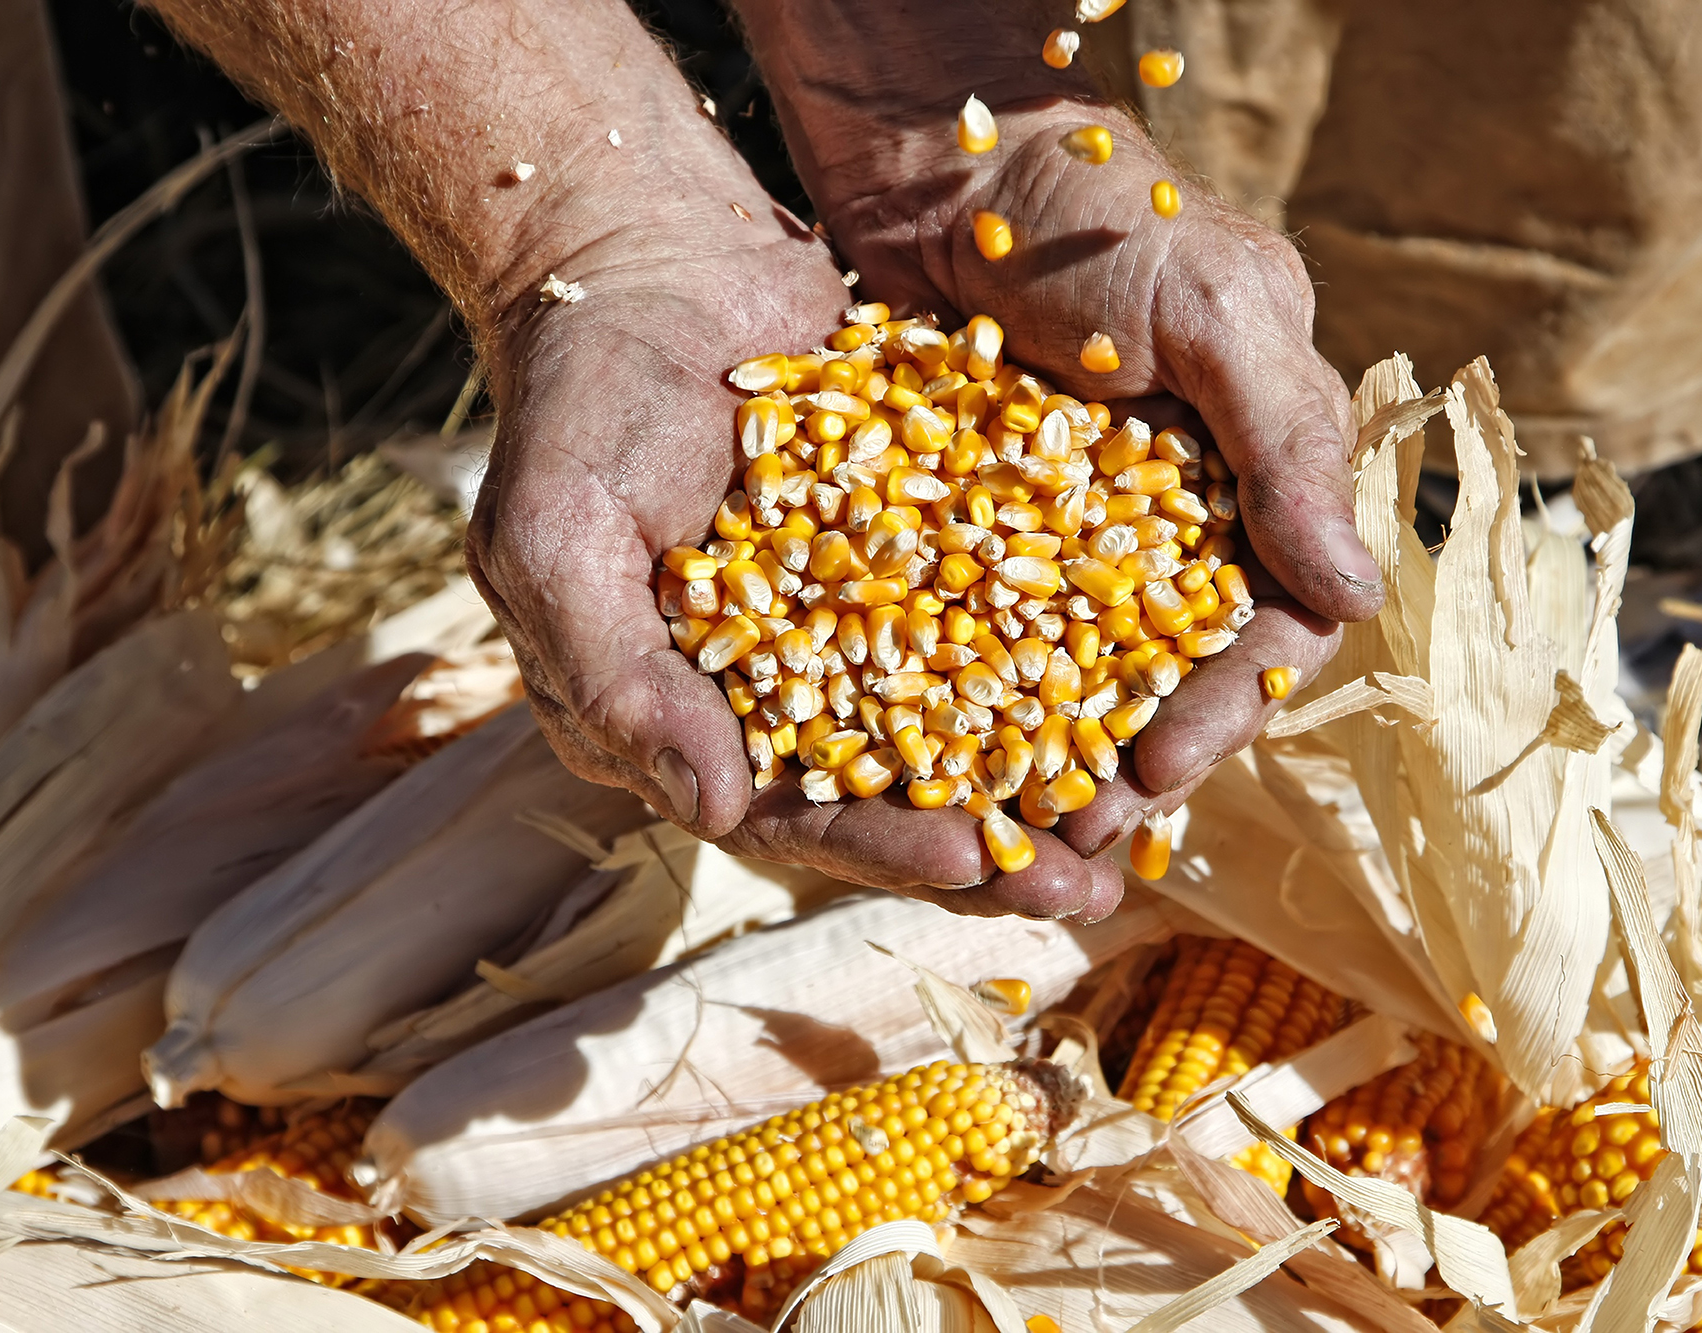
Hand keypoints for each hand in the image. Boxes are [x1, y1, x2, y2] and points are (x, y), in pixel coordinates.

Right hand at [144, 0, 1131, 915]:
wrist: (645, 251)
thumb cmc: (579, 398)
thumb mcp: (558, 541)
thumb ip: (620, 680)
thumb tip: (711, 810)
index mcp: (684, 714)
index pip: (788, 814)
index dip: (878, 847)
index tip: (971, 861)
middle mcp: (779, 685)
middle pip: (892, 792)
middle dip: (988, 843)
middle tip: (1088, 887)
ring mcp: (853, 616)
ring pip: (959, 718)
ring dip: (1043, 770)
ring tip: (1137, 812)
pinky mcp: (914, 545)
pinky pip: (996, 610)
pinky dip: (1061, 648)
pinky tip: (1143, 675)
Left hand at [727, 7, 1385, 858]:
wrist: (950, 159)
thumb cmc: (1108, 213)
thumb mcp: (1222, 306)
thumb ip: (1285, 441)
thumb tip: (1357, 594)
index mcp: (1249, 494)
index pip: (1260, 632)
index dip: (1222, 711)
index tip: (1160, 767)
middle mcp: (1162, 535)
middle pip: (1163, 681)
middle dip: (1128, 765)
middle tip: (1073, 839)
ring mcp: (1059, 544)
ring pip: (1066, 680)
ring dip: (1044, 761)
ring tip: (1001, 835)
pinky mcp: (964, 537)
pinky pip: (966, 635)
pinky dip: (953, 698)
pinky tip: (918, 759)